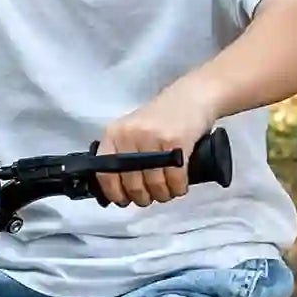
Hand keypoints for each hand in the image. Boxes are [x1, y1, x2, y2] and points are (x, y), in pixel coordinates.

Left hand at [95, 85, 214, 207]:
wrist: (191, 96)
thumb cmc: (161, 118)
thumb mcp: (132, 130)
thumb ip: (123, 155)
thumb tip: (119, 192)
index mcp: (115, 134)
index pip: (105, 173)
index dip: (114, 193)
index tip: (124, 200)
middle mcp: (130, 136)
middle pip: (132, 184)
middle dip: (143, 197)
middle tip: (151, 196)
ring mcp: (153, 139)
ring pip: (155, 185)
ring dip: (163, 195)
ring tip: (167, 191)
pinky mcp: (177, 142)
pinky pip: (175, 179)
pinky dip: (178, 188)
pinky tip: (180, 185)